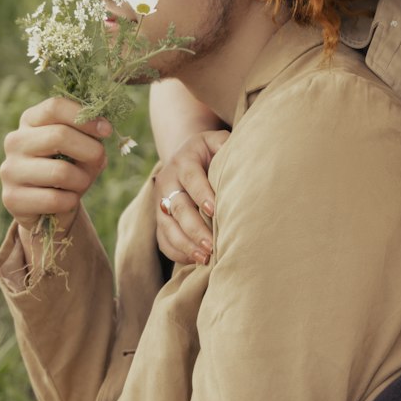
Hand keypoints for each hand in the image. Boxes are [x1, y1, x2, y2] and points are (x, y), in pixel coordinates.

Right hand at [0, 97, 110, 236]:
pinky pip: (55, 199)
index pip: (55, 107)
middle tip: (98, 160)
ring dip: (82, 180)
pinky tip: (65, 201)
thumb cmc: (68, 168)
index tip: (106, 130)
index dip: (85, 117)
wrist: (47, 207)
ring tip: (79, 184)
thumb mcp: (81, 148)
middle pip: (59, 136)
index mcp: (31, 120)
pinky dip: (70, 202)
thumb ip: (90, 137)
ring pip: (61, 172)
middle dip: (90, 150)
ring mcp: (10, 169)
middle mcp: (15, 141)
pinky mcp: (12, 198)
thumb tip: (102, 129)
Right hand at [153, 129, 228, 264]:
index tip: (214, 210)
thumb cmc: (209, 152)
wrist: (184, 156)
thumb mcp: (215, 140)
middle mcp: (168, 182)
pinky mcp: (160, 219)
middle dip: (194, 228)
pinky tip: (195, 261)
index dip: (202, 194)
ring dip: (185, 244)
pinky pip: (163, 240)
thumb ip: (224, 144)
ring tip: (204, 258)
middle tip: (212, 245)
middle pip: (177, 208)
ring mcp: (160, 203)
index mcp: (183, 162)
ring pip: (167, 227)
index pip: (191, 179)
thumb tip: (240, 155)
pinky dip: (177, 252)